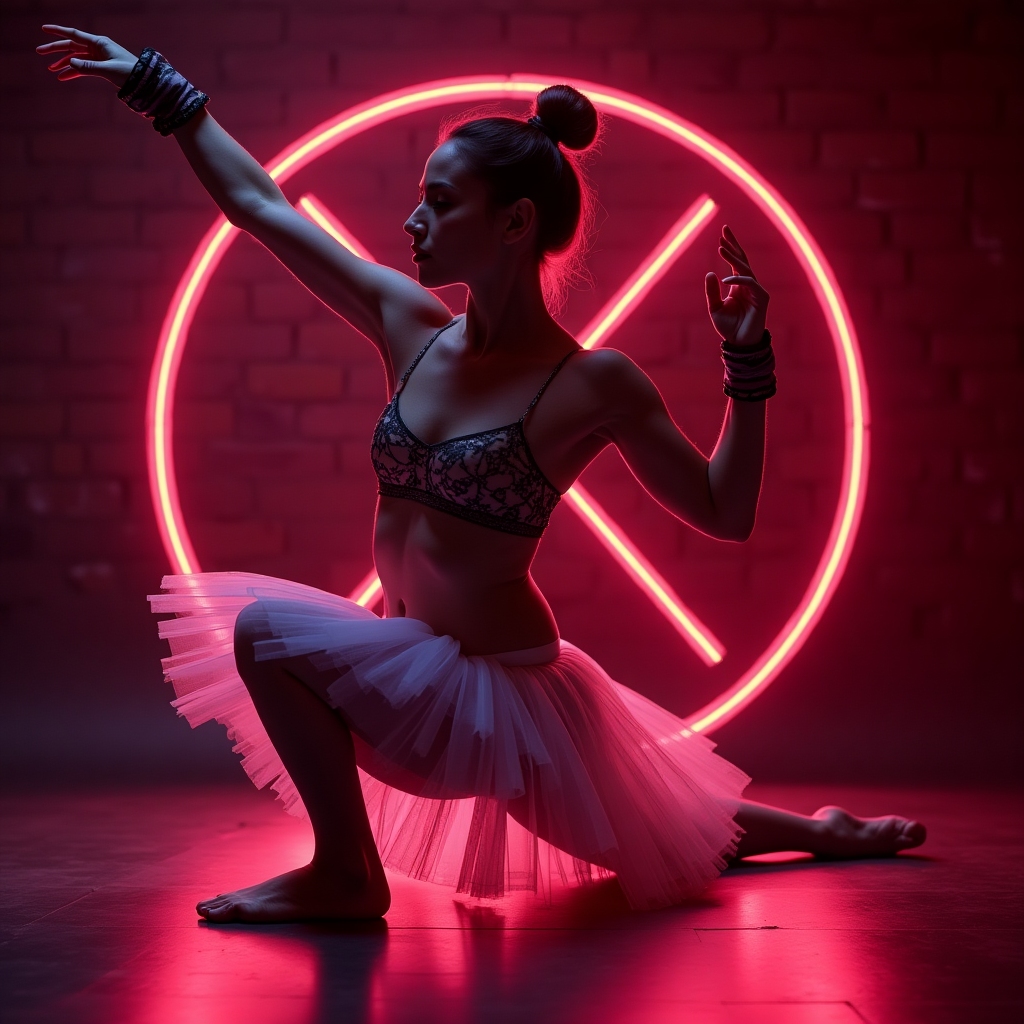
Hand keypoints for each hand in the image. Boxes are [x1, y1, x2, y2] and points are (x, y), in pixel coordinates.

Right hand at [36, 25, 137, 88]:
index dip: (58, 31)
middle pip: (72, 46)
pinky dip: (74, 72)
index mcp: (99, 43)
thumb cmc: (130, 73)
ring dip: (64, 63)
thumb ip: (88, 67)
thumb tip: (70, 62)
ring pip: (76, 58)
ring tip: (52, 70)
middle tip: (40, 52)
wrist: (145, 82)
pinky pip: (84, 68)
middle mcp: (97, 47)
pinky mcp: (102, 67)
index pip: (74, 34)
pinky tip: (64, 77)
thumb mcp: (108, 70)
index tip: (44, 29)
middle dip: (56, 49)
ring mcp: (99, 57)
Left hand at [704, 226, 768, 347]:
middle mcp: (748, 284)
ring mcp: (756, 290)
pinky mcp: (762, 298)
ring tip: (721, 248)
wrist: (740, 344)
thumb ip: (712, 292)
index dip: (730, 247)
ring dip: (733, 258)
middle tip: (724, 231)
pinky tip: (725, 280)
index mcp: (738, 285)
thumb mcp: (715, 308)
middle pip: (742, 259)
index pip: (735, 261)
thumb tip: (710, 272)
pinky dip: (738, 280)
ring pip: (745, 269)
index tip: (723, 233)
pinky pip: (750, 283)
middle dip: (733, 244)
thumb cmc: (728, 328)